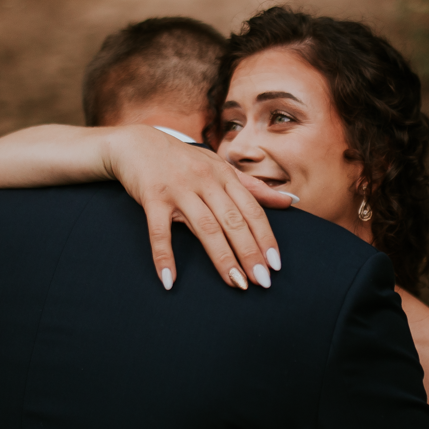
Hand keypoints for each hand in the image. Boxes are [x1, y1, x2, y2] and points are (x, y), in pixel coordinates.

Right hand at [107, 126, 292, 289]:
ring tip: (235, 283)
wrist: (138, 144)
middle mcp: (205, 181)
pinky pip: (159, 232)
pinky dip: (164, 257)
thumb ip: (253, 187)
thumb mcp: (220, 168)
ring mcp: (179, 189)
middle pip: (233, 221)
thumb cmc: (184, 160)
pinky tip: (170, 280)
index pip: (251, 210)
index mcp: (224, 176)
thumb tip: (290, 201)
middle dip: (250, 253)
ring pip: (205, 228)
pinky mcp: (153, 198)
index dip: (265, 238)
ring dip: (222, 258)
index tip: (276, 264)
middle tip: (262, 281)